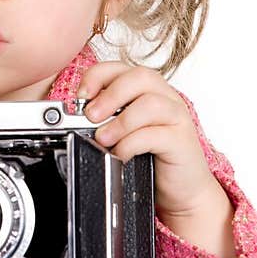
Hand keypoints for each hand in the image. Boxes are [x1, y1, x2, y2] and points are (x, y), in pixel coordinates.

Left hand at [76, 63, 220, 223]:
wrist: (181, 189)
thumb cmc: (151, 159)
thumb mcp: (123, 132)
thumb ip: (106, 119)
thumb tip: (74, 116)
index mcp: (147, 90)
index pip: (121, 68)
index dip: (97, 76)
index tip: (81, 96)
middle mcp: (165, 98)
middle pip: (140, 77)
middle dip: (110, 94)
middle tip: (91, 116)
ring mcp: (177, 117)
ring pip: (151, 103)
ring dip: (121, 121)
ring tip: (104, 139)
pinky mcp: (182, 141)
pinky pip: (156, 134)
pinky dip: (132, 143)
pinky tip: (121, 154)